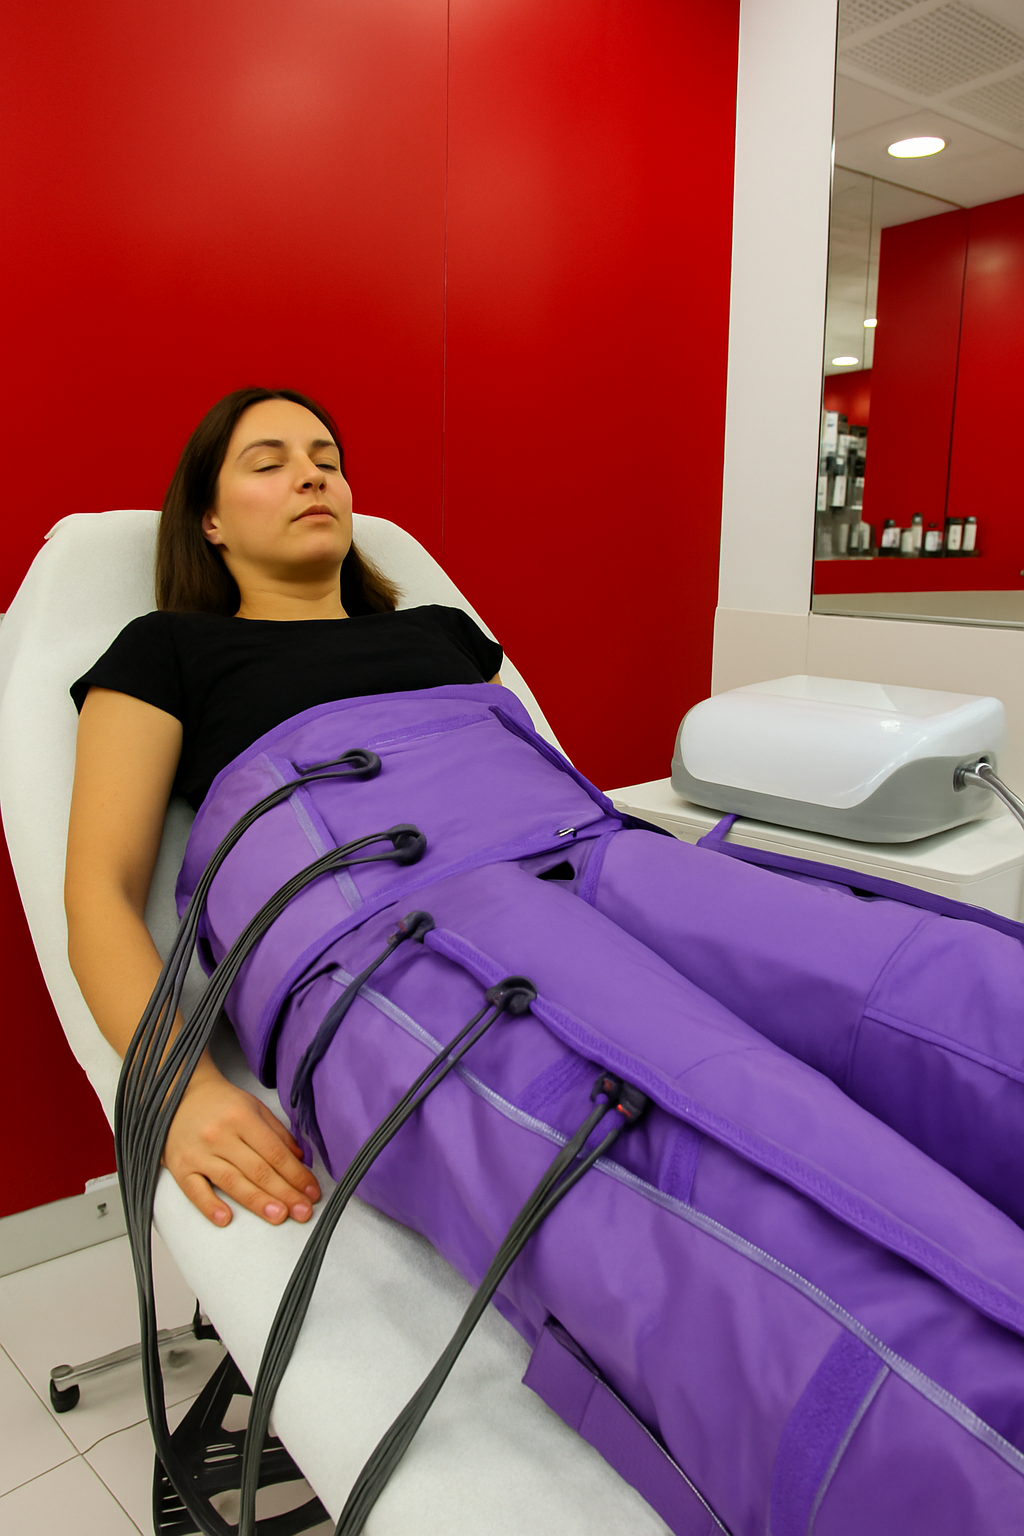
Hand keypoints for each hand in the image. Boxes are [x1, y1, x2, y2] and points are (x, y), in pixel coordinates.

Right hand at [163, 1061, 320, 1227]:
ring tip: (279, 1216)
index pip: (275, 1153)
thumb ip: (278, 1134)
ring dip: (257, 1202)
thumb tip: (300, 1161)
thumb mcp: (254, 1108)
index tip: (312, 1192)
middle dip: (284, 1193)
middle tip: (304, 1212)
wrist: (178, 1095)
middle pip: (258, 1170)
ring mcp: (198, 1152)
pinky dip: (209, 1205)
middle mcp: (220, 1135)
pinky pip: (194, 1190)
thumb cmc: (222, 1104)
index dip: (296, 1175)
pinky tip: (226, 1219)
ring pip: (232, 1182)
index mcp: (242, 1118)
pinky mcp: (180, 1167)